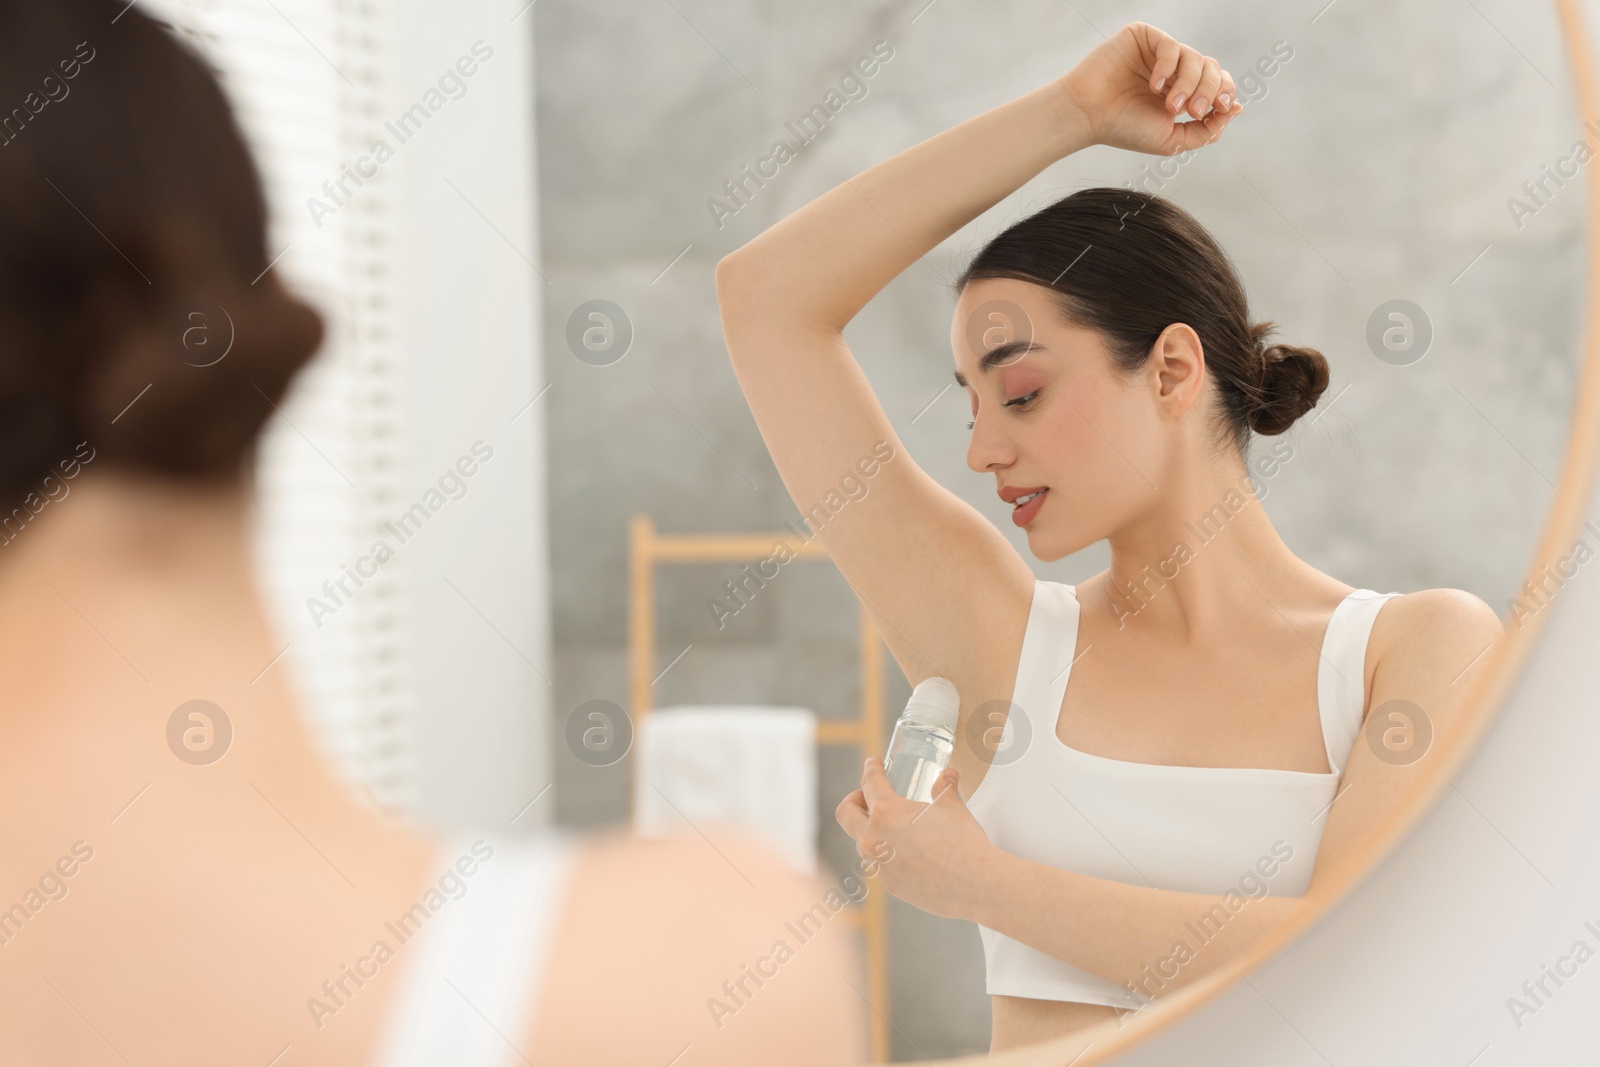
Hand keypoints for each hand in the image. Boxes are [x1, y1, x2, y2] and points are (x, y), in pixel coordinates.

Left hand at [834, 757, 993, 920]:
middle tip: (870, 797)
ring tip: (892, 827)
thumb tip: (947, 775)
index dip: (871, 769)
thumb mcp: (953, 807)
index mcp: (887, 813)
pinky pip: (880, 866)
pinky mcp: (891, 886)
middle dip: (855, 800)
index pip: (869, 783)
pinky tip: (907, 853)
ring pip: (861, 843)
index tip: (873, 764)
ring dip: (870, 831)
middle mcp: (875, 840)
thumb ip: (945, 788)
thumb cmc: (964, 843)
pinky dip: (887, 855)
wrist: (977, 885)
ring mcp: (880, 866)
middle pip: (846, 814)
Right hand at [1056, 22, 1241, 154]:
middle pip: (1211, 68)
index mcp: (1181, 91)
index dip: (1225, 92)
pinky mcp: (1144, 37)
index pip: (1217, 82)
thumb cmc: (1124, 129)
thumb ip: (1205, 131)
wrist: (1088, 116)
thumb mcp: (1172, 140)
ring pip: (1195, 57)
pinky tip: (1154, 85)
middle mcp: (1173, 70)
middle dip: (1209, 91)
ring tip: (1171, 105)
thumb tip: (1234, 110)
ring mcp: (1159, 52)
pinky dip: (1168, 66)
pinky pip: (1171, 45)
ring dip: (1190, 84)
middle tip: (1192, 111)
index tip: (1219, 109)